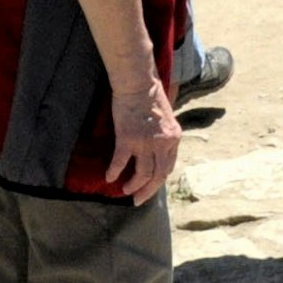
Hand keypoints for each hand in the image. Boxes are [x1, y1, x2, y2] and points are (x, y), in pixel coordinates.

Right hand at [105, 82, 181, 201]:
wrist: (138, 82)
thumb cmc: (150, 95)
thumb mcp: (166, 118)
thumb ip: (163, 134)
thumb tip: (157, 147)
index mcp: (174, 138)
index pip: (168, 166)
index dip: (158, 180)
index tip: (150, 186)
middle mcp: (163, 143)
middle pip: (158, 175)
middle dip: (148, 191)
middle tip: (137, 200)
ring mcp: (146, 142)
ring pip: (143, 174)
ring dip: (134, 185)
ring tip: (125, 190)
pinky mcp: (129, 139)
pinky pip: (121, 162)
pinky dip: (114, 171)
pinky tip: (109, 177)